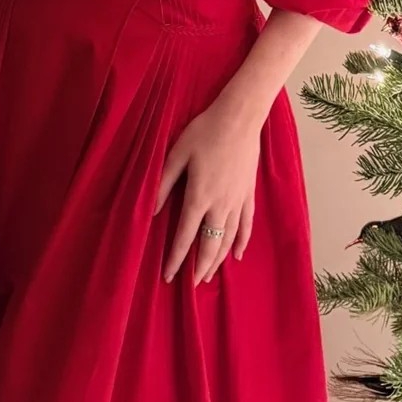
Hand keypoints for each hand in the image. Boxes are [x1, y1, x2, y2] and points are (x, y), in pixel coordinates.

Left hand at [154, 103, 260, 283]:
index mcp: (199, 197)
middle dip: (199, 267)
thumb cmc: (205, 131)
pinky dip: (242, 242)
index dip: (175, 259)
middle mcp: (220, 205)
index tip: (168, 277)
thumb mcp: (177, 154)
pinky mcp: (249, 193)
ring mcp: (237, 200)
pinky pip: (246, 224)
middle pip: (210, 246)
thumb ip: (164, 184)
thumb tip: (152, 212)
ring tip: (209, 276)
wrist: (240, 117)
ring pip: (228, 239)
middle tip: (191, 284)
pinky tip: (237, 254)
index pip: (184, 237)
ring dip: (218, 260)